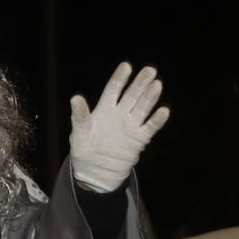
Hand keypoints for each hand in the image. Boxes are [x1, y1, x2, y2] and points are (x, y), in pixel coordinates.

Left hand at [69, 62, 168, 191]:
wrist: (94, 172)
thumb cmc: (84, 150)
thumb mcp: (79, 133)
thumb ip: (80, 116)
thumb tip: (75, 98)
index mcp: (104, 110)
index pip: (113, 90)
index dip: (120, 78)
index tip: (127, 66)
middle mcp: (120, 114)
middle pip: (132, 95)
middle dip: (140, 83)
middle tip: (149, 70)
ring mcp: (130, 126)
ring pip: (143, 108)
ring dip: (150, 97)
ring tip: (157, 84)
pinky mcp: (139, 139)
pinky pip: (150, 127)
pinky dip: (157, 120)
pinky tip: (163, 111)